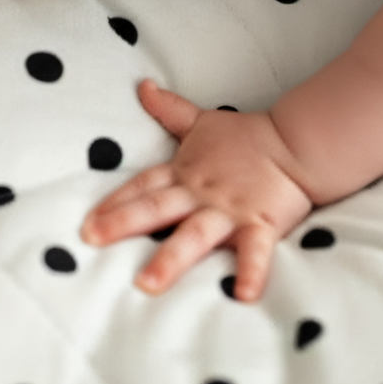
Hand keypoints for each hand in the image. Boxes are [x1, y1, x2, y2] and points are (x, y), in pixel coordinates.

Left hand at [81, 79, 315, 302]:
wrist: (295, 142)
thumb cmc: (247, 137)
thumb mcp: (203, 121)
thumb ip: (170, 109)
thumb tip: (144, 86)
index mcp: (184, 173)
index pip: (142, 186)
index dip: (114, 201)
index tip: (87, 221)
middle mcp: (200, 194)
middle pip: (157, 207)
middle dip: (123, 223)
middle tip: (91, 239)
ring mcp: (228, 212)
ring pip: (195, 235)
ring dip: (171, 259)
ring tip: (148, 284)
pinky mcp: (259, 225)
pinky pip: (254, 252)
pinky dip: (250, 273)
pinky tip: (242, 296)